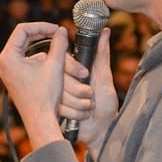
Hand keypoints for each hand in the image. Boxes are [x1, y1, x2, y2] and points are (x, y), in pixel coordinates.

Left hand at [0, 23, 68, 145]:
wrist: (40, 119)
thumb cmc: (45, 95)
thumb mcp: (55, 66)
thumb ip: (59, 44)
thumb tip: (62, 30)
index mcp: (8, 57)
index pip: (23, 30)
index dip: (41, 26)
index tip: (57, 30)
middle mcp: (3, 62)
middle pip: (22, 37)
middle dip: (42, 33)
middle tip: (58, 33)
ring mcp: (7, 69)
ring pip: (24, 47)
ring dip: (40, 43)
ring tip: (56, 41)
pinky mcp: (13, 75)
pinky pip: (24, 57)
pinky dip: (38, 54)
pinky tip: (51, 55)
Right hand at [59, 28, 116, 150]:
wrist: (102, 131)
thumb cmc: (106, 105)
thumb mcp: (104, 78)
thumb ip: (102, 54)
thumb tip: (105, 30)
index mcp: (75, 71)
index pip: (64, 61)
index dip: (73, 69)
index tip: (85, 76)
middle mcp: (63, 81)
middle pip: (60, 77)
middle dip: (79, 90)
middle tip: (91, 96)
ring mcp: (57, 95)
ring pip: (59, 92)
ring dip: (78, 103)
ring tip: (89, 108)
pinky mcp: (55, 108)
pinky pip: (58, 106)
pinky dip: (73, 113)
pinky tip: (81, 117)